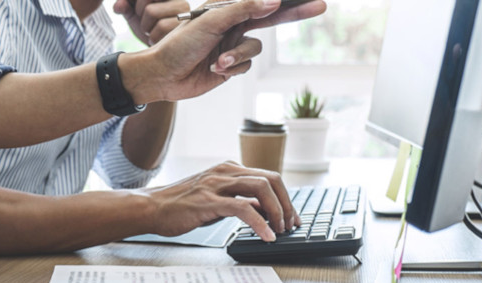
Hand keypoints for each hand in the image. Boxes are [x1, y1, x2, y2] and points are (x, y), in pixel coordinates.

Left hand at [113, 0, 189, 45]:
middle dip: (139, 13)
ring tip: (154, 32)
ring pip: (151, 11)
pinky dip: (153, 37)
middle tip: (148, 23)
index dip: (135, 4)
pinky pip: (160, 26)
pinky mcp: (186, 25)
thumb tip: (118, 6)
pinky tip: (160, 41)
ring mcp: (184, 10)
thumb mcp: (135, 17)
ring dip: (146, 27)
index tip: (138, 12)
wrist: (165, 56)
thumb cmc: (151, 31)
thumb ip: (124, 7)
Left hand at [120, 0, 326, 102]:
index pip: (261, 0)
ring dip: (238, 56)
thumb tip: (272, 1)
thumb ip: (242, 9)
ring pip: (255, 49)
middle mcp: (232, 24)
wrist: (162, 75)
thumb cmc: (179, 44)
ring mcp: (232, 45)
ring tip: (218, 61)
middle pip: (270, 18)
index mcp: (226, 7)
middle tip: (319, 6)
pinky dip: (232, 69)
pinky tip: (214, 69)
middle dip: (293, 14)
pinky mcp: (230, 66)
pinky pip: (245, 66)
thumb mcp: (210, 22)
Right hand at [141, 161, 299, 241]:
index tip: (291, 217)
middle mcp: (225, 172)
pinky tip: (265, 236)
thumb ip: (239, 200)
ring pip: (262, 188)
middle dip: (287, 203)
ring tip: (279, 230)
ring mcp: (216, 185)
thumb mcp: (215, 199)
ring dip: (277, 211)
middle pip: (271, 179)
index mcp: (228, 170)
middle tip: (290, 225)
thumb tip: (264, 211)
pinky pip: (243, 208)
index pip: (268, 177)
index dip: (285, 198)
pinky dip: (260, 223)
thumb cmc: (180, 206)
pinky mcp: (208, 201)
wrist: (151, 208)